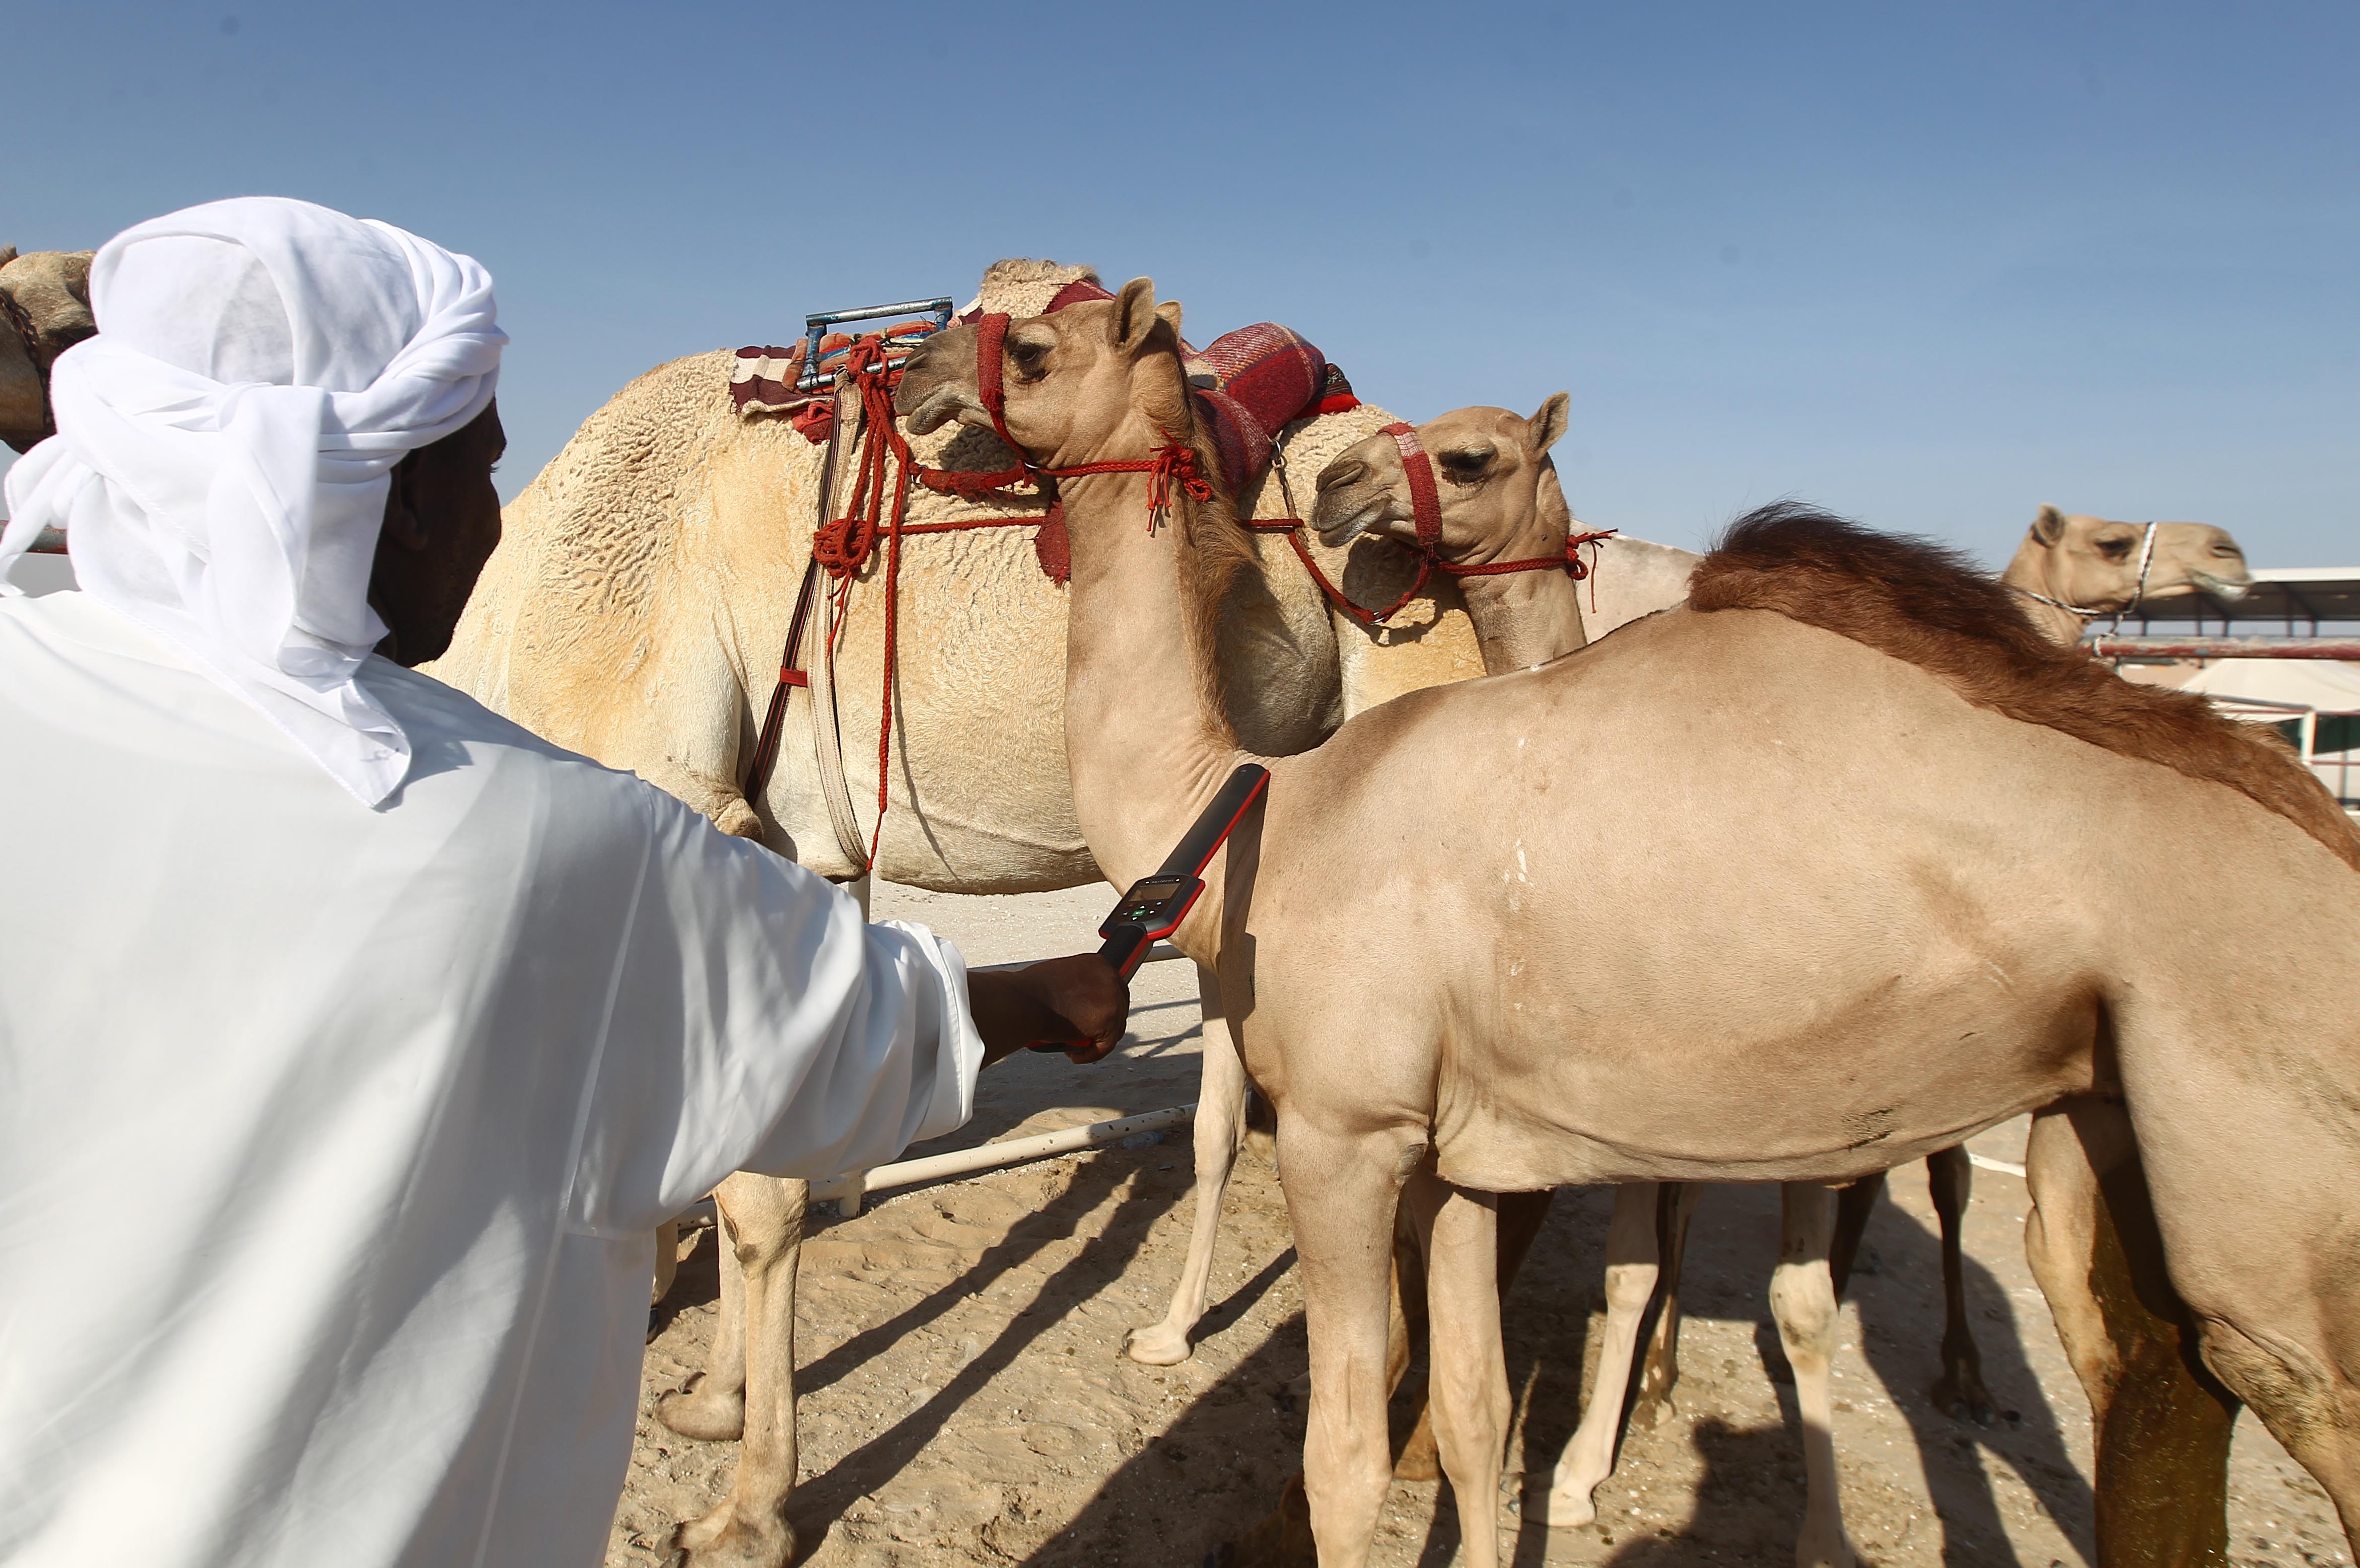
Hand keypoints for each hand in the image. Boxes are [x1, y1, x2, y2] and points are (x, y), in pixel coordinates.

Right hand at [966, 954, 1128, 1064]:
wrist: (1024, 1002)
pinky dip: (1092, 1054)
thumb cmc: (1031, 991)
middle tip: (1084, 1035)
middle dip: (1103, 1024)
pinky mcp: (1109, 1022)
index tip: (1092, 1018)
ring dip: (1096, 1040)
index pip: (1112, 988)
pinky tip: (1076, 1056)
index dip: (1102, 1007)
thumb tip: (1080, 1001)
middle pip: (1118, 1008)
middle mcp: (1110, 978)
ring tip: (1075, 1045)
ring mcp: (1112, 1000)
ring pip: (1114, 1029)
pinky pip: (1106, 1045)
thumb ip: (1077, 986)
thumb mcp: (1061, 976)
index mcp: (1098, 964)